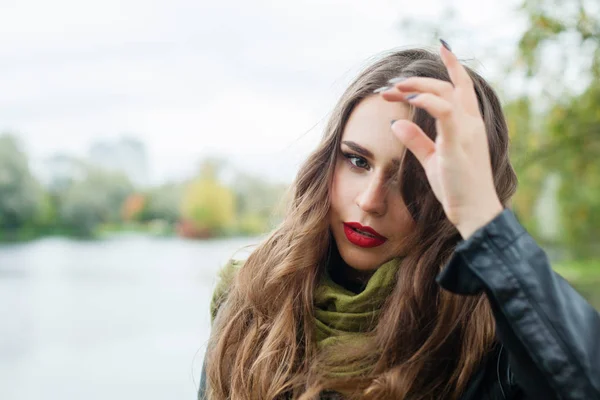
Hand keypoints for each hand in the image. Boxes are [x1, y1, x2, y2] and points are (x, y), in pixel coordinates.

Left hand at [378, 41, 502, 238]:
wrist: (474, 212)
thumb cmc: (456, 188)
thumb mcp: (432, 160)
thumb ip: (416, 140)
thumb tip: (396, 122)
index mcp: (468, 125)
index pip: (461, 88)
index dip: (452, 66)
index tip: (439, 50)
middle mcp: (471, 123)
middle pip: (448, 85)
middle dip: (418, 80)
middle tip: (392, 84)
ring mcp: (467, 131)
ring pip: (444, 92)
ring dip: (416, 86)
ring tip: (393, 89)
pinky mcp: (459, 142)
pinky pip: (444, 110)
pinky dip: (426, 99)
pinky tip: (409, 98)